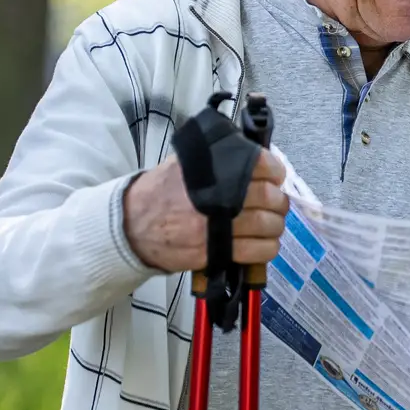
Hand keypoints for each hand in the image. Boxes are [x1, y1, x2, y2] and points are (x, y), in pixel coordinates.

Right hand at [122, 148, 289, 272]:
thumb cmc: (159, 192)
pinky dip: (268, 247)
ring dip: (275, 225)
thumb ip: (216, 158)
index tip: (276, 175)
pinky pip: (257, 251)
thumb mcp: (184, 163)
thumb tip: (249, 157)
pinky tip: (264, 243)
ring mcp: (217, 226)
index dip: (275, 170)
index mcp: (211, 170)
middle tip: (275, 202)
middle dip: (277, 200)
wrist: (131, 225)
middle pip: (269, 197)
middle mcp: (218, 196)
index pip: (260, 164)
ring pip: (268, 225)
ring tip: (270, 223)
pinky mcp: (215, 252)